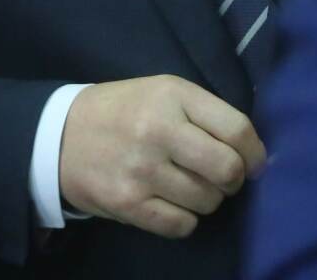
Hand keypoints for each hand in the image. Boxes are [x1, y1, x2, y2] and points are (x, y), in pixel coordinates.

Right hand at [58, 75, 266, 238]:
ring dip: (207, 199)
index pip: (237, 129)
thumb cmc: (124, 110)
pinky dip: (185, 219)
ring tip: (189, 186)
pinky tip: (172, 204)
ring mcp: (142, 170)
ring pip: (207, 201)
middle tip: (223, 178)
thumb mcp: (163, 91)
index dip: (255, 152)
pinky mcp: (127, 204)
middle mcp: (158, 131)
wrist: (61, 135)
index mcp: (173, 96)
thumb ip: (206, 113)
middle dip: (234, 179)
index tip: (254, 163)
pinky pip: (181, 225)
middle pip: (227, 170)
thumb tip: (252, 152)